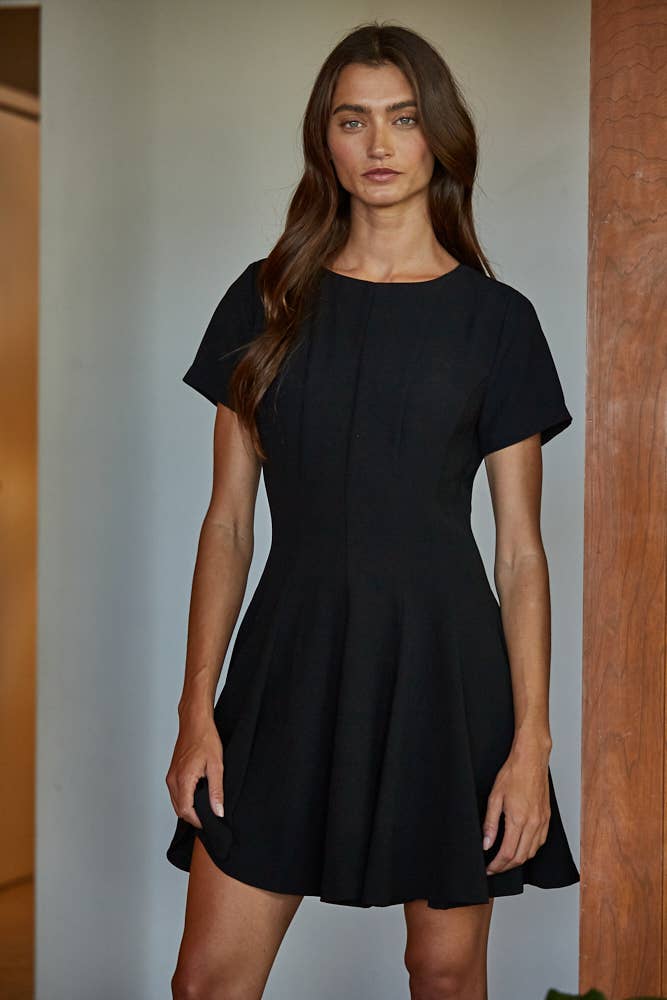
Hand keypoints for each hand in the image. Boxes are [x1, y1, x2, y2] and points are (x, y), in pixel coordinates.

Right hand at [165, 714, 223, 828]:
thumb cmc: (206, 739)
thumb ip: (217, 791)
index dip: (198, 821)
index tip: (210, 822)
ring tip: (205, 806)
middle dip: (193, 817)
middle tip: (210, 816)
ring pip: (176, 802)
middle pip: (179, 809)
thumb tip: (217, 811)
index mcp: (184, 779)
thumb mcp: (217, 766)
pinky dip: (185, 799)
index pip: (186, 811)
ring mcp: (171, 776)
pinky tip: (198, 795)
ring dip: (188, 808)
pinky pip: (175, 793)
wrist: (195, 722)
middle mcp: (173, 779)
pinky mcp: (172, 773)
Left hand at [482, 739, 550, 874]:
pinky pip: (540, 842)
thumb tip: (487, 844)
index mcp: (518, 819)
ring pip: (532, 852)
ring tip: (505, 860)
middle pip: (521, 858)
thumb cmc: (513, 774)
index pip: (508, 853)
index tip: (489, 869)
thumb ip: (490, 823)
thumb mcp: (494, 797)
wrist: (531, 760)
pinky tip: (521, 847)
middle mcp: (533, 823)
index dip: (497, 865)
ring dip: (518, 860)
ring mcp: (542, 821)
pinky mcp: (547, 818)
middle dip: (506, 866)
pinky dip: (530, 850)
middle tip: (494, 868)